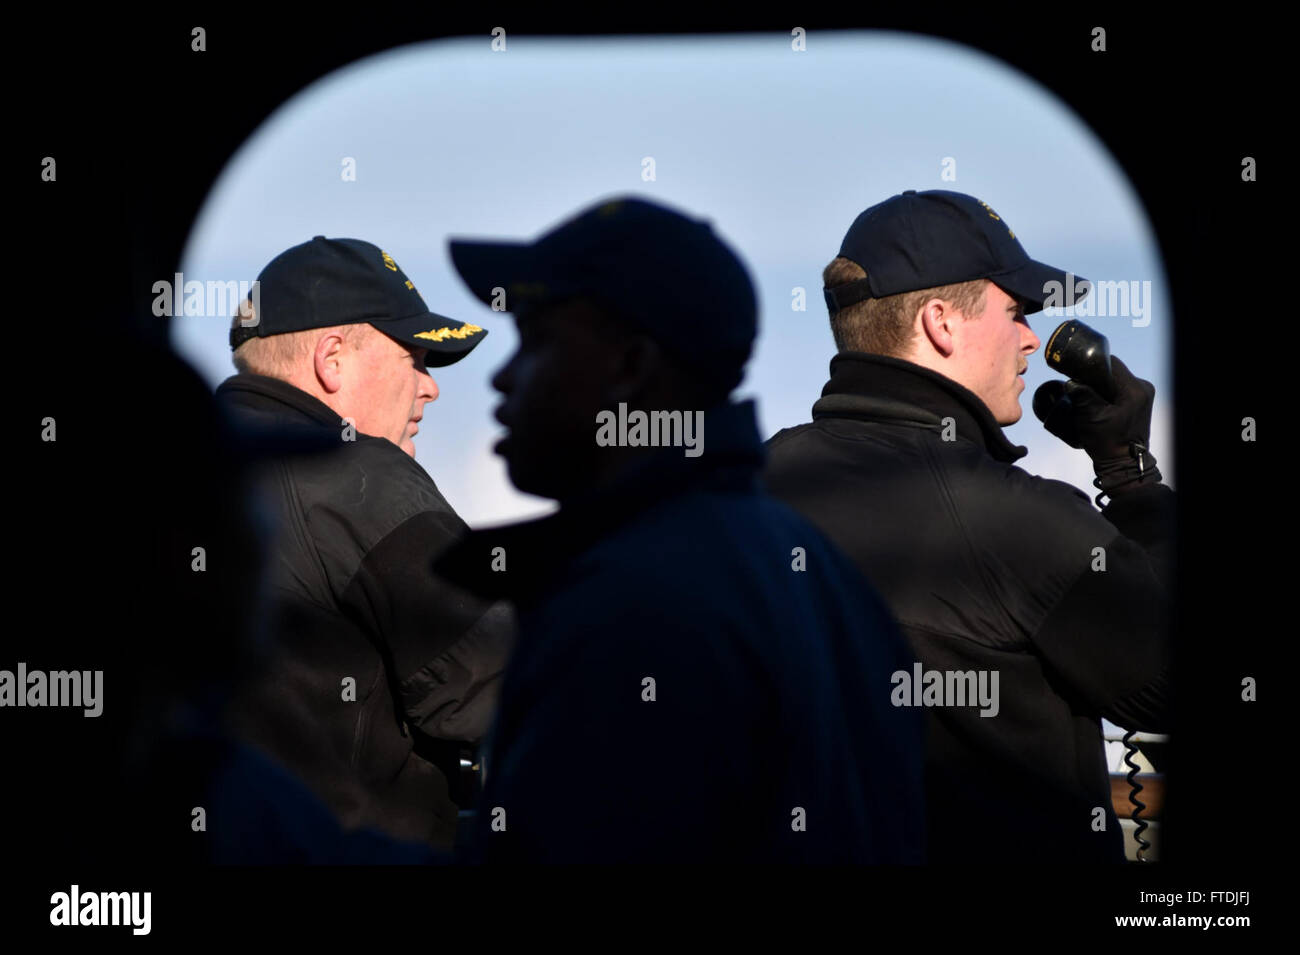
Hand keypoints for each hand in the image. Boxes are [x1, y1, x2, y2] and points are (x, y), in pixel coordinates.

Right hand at [1033, 355, 1160, 490]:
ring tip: (1087, 397)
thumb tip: (1070, 382)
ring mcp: (1142, 395)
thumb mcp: (1090, 417)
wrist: (1124, 464)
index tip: (1075, 374)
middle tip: (1079, 388)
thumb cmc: (1108, 443)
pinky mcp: (1139, 402)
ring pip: (1115, 380)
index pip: (1111, 364)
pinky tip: (1097, 402)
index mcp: (1135, 389)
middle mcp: (1142, 388)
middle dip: (1094, 377)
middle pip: (1113, 371)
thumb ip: (1081, 395)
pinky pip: (1120, 389)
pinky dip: (1107, 392)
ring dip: (1100, 385)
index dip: (1090, 367)